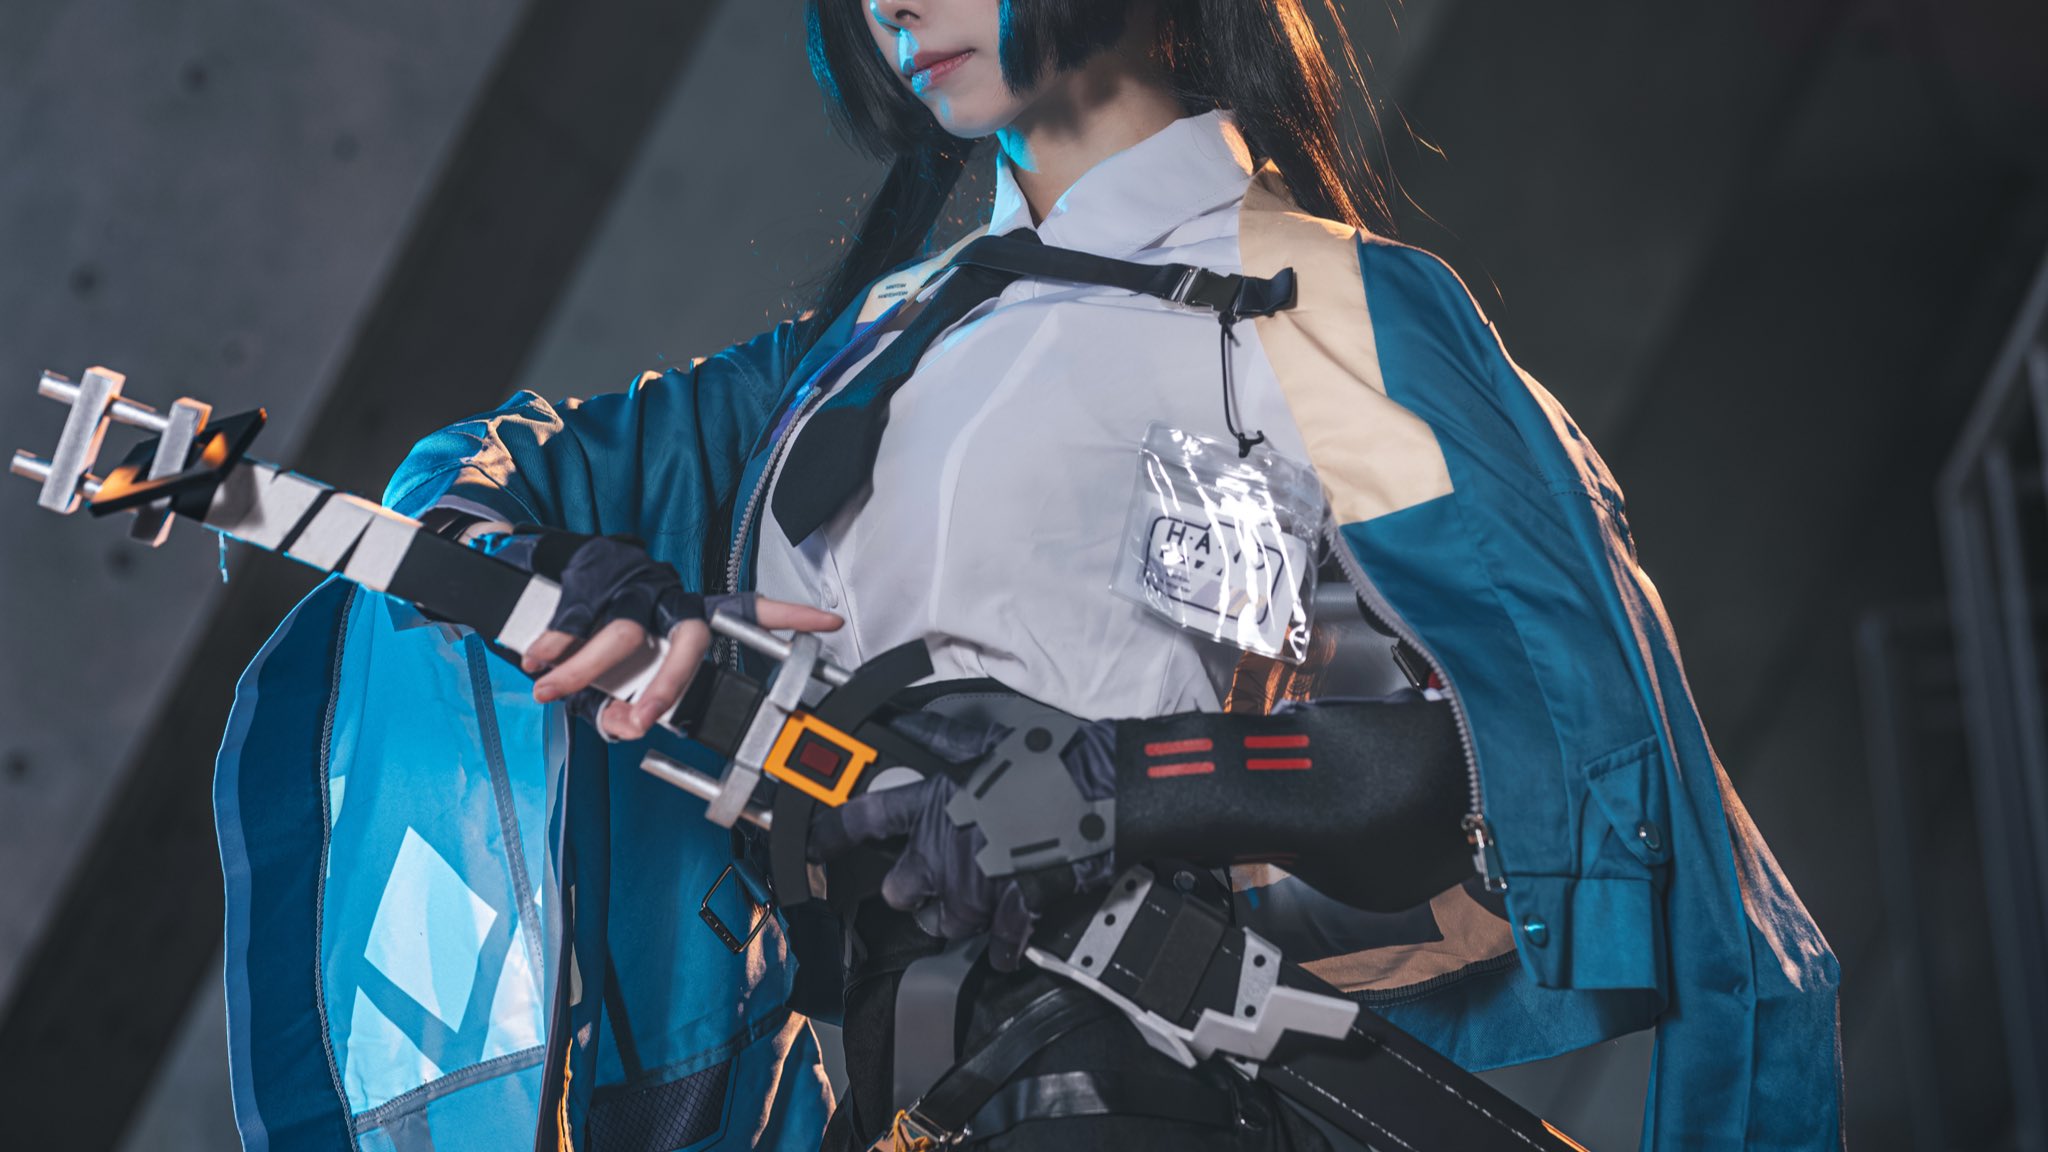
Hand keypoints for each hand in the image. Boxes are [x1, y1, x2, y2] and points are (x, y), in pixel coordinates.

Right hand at [498, 529, 839, 739]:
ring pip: (620, 634)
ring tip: (553, 691)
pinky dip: (552, 646)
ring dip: (583, 671)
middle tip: (642, 723)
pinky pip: (574, 618)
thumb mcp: (623, 676)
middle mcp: (672, 600)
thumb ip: (623, 708)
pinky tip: (538, 660)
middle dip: (665, 686)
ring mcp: (634, 589)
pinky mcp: (592, 580)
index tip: (828, 623)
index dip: (790, 618)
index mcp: (694, 617)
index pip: (751, 611)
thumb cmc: (605, 631)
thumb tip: (623, 730)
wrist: (556, 570)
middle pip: (688, 638)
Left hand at [809, 713, 1116, 969]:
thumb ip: (941, 738)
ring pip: (941, 922)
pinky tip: (1004, 945)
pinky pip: (996, 946)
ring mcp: (978, 884)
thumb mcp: (988, 737)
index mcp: (935, 802)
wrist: (1105, 788)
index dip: (830, 837)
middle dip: (908, 890)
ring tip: (968, 902)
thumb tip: (905, 719)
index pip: (862, 821)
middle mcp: (946, 849)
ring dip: (951, 916)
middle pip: (897, 890)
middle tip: (924, 882)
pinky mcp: (1014, 909)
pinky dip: (1000, 949)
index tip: (812, 849)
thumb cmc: (1052, 757)